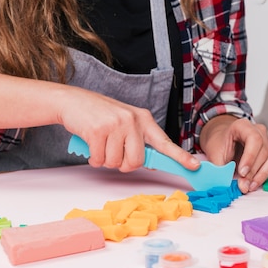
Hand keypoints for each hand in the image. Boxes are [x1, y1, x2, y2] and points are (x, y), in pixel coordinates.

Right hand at [58, 88, 199, 172]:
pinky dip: (93, 158)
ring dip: (104, 160)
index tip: (194, 166)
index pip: (164, 141)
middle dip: (123, 164)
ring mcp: (116, 125)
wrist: (73, 101)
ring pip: (115, 163)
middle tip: (113, 152)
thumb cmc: (100, 115)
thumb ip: (138, 140)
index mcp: (143, 119)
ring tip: (100, 143)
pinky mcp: (98, 131)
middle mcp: (133, 121)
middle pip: (136, 162)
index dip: (180, 156)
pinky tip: (91, 144)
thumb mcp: (125, 122)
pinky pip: (99, 160)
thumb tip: (150, 164)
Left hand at [199, 115, 267, 192]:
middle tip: (245, 186)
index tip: (242, 173)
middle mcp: (258, 130)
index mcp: (243, 126)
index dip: (250, 158)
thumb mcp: (215, 155)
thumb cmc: (218, 144)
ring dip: (265, 172)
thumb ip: (224, 169)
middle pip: (265, 152)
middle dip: (255, 172)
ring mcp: (267, 139)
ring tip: (254, 185)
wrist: (220, 137)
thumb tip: (236, 185)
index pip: (254, 140)